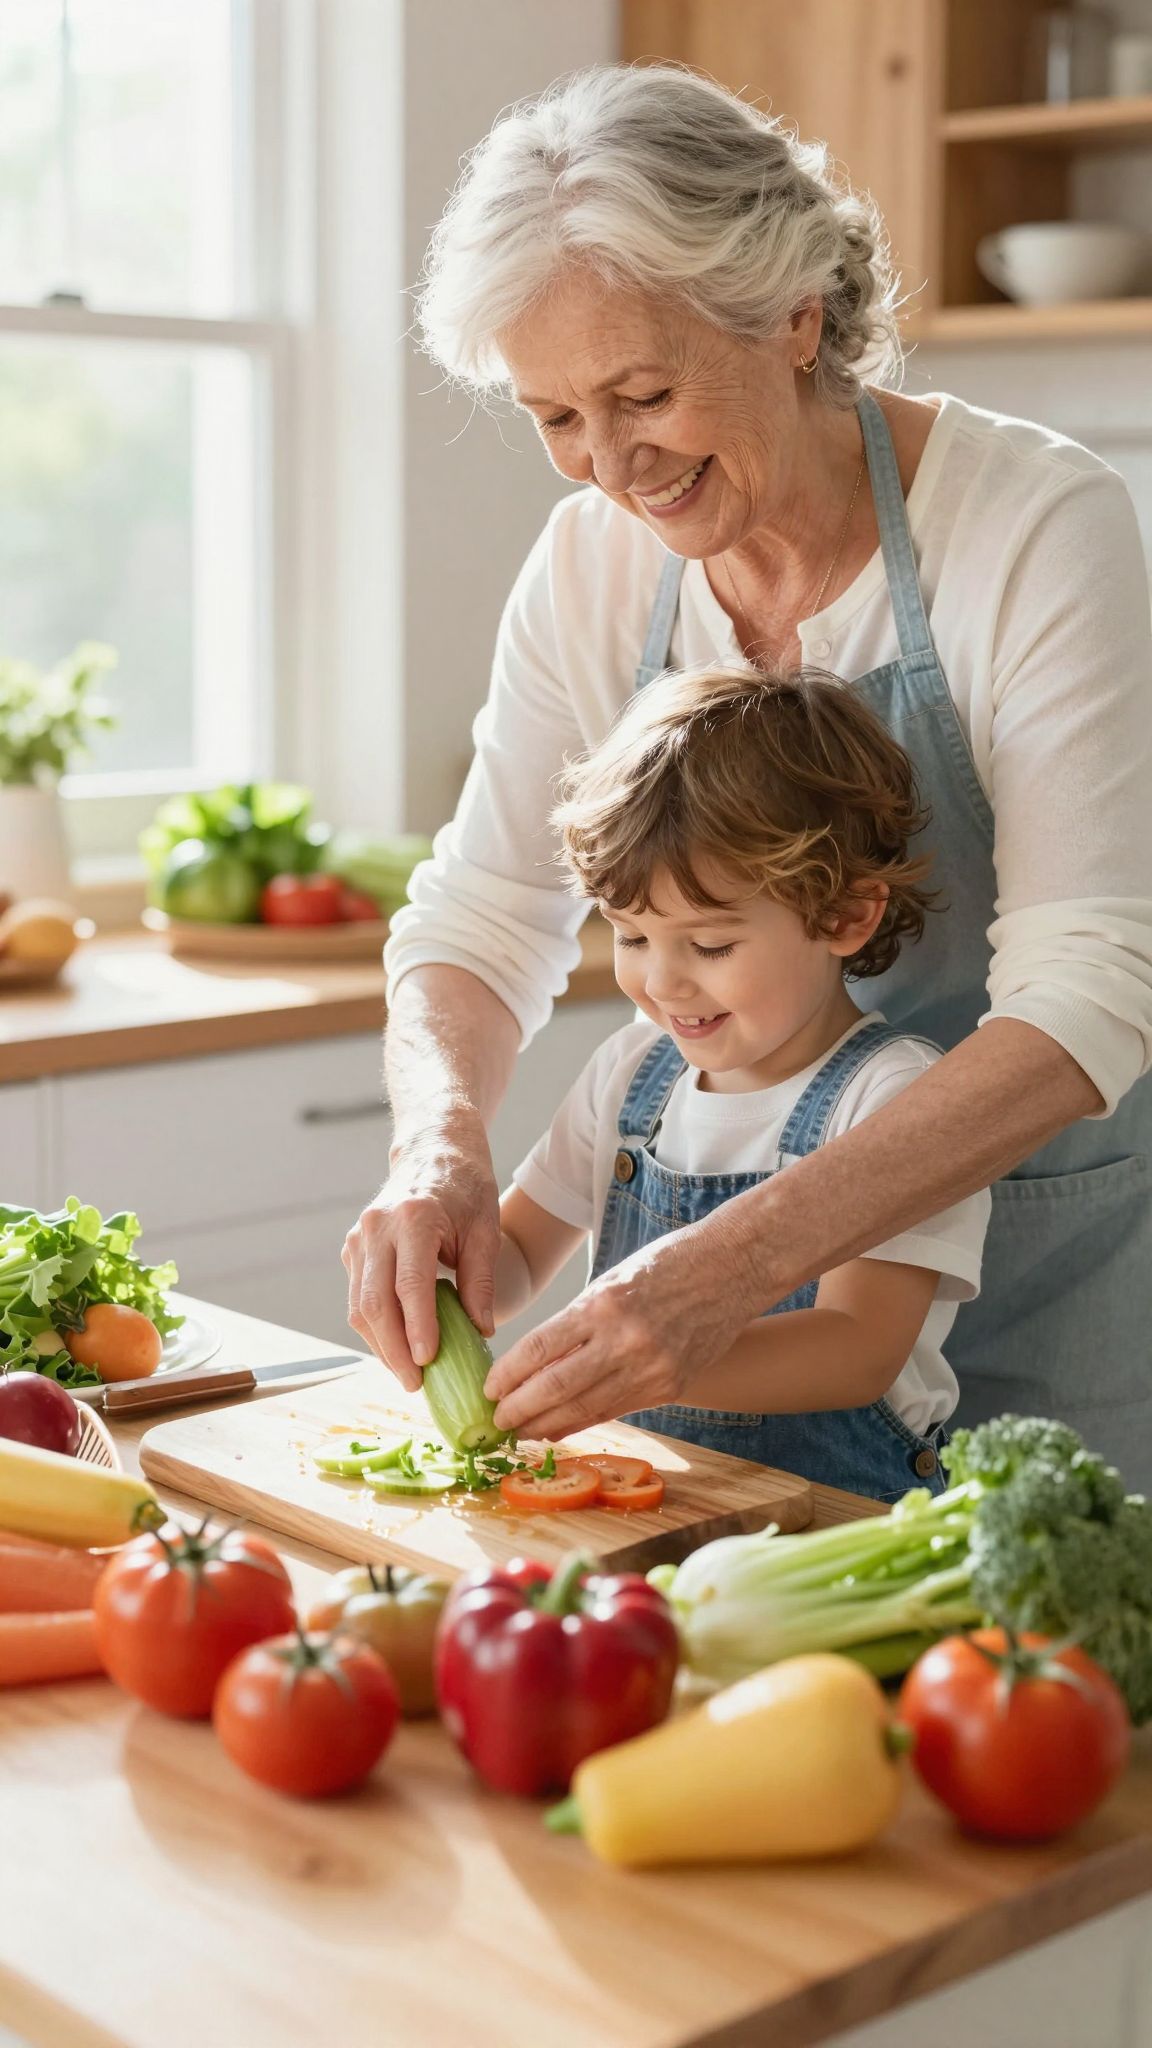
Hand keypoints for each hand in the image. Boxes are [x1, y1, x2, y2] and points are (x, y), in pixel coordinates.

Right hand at [343, 1118, 499, 1390]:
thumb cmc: (466, 1188)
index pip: (410, 1284)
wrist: (434, 1151)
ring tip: (407, 1374)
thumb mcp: (485, 1229)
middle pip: (375, 1301)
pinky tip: (396, 1349)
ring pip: (359, 1305)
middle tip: (415, 1383)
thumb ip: (481, 1281)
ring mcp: (359, 1238)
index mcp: (413, 1217)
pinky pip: (357, 1297)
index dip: (416, 1327)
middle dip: (393, 1349)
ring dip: (380, 1345)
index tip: (428, 1361)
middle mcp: (377, 1227)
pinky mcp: (353, 1248)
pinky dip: (375, 1327)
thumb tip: (481, 1331)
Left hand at [485, 1218, 759, 1437]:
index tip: (488, 1389)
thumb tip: (535, 1367)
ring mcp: (651, 1368)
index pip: (538, 1350)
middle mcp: (625, 1340)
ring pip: (584, 1408)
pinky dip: (582, 1421)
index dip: (507, 1376)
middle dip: (519, 1411)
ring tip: (521, 1432)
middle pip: (555, 1388)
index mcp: (602, 1305)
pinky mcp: (671, 1387)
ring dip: (546, 1425)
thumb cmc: (665, 1266)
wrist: (732, 1266)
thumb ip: (577, 1325)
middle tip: (496, 1422)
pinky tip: (559, 1428)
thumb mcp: (610, 1283)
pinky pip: (615, 1411)